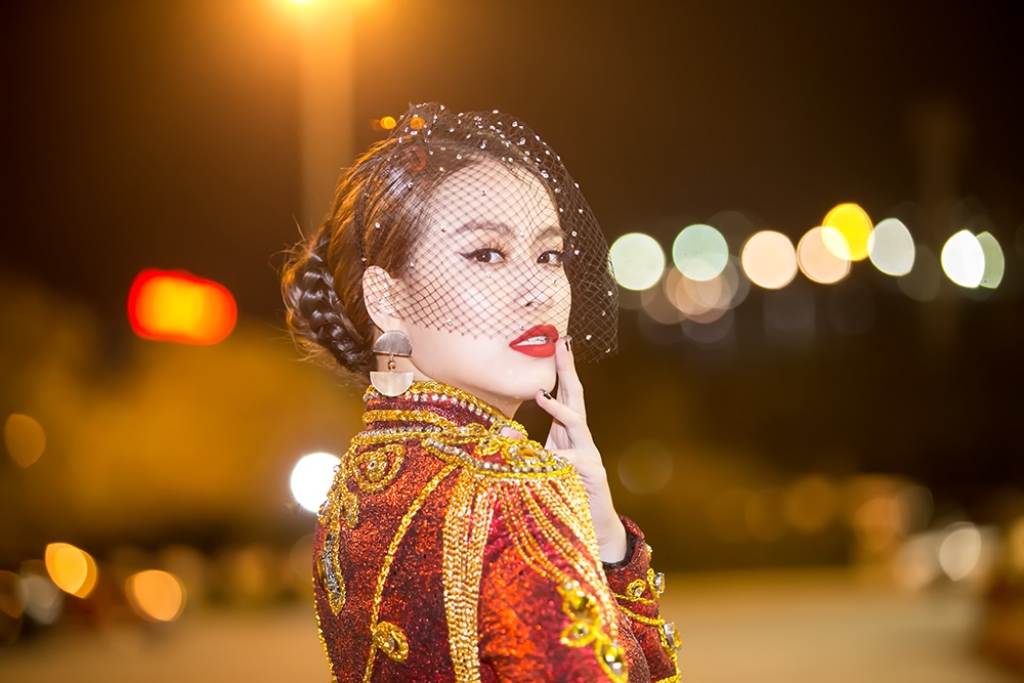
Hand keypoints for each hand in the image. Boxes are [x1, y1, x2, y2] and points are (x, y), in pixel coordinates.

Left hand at [535, 338, 627, 562]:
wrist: (594, 524)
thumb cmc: (566, 490)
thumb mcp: (541, 466)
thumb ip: (524, 449)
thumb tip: (503, 434)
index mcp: (568, 431)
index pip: (565, 393)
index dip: (562, 369)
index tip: (558, 343)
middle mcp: (581, 437)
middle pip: (576, 397)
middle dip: (568, 371)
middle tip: (562, 346)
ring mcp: (590, 454)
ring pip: (576, 425)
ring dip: (559, 409)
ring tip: (542, 395)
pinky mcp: (593, 475)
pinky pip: (574, 461)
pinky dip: (560, 457)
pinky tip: (550, 456)